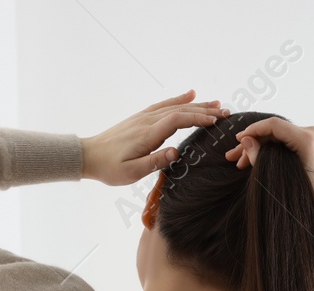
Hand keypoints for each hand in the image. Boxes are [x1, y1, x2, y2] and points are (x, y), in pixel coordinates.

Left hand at [80, 89, 229, 186]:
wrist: (88, 155)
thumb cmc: (109, 168)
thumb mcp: (131, 172)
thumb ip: (154, 162)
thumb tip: (176, 152)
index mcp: (147, 134)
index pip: (177, 120)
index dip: (198, 119)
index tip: (216, 121)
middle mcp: (147, 121)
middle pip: (180, 110)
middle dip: (204, 110)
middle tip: (225, 112)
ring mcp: (144, 117)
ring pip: (174, 106)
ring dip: (196, 104)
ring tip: (216, 103)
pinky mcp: (141, 118)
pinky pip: (164, 105)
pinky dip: (179, 99)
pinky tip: (190, 95)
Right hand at [223, 116, 313, 225]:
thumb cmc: (312, 195)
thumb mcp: (281, 177)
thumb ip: (261, 158)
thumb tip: (245, 142)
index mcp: (307, 139)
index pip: (273, 125)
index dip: (253, 130)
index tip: (238, 139)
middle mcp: (310, 134)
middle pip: (272, 131)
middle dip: (251, 142)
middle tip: (233, 156)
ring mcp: (309, 138)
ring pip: (275, 137)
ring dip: (257, 147)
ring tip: (239, 162)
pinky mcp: (306, 144)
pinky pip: (281, 142)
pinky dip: (267, 150)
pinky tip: (252, 160)